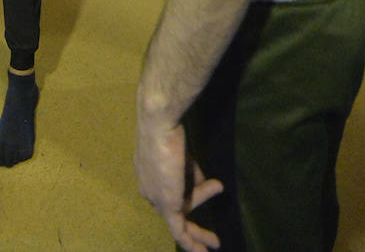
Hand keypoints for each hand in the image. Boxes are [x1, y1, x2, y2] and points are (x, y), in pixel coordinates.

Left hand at [135, 112, 222, 251]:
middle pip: (175, 207)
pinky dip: (192, 243)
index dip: (192, 188)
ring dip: (200, 232)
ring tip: (217, 241)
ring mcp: (155, 199)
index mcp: (147, 174)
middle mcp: (148, 189)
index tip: (210, 182)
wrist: (159, 124)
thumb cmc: (170, 132)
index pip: (171, 189)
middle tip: (211, 237)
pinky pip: (180, 231)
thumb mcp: (183, 155)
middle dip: (194, 220)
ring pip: (182, 219)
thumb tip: (205, 184)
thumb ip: (192, 172)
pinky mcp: (166, 205)